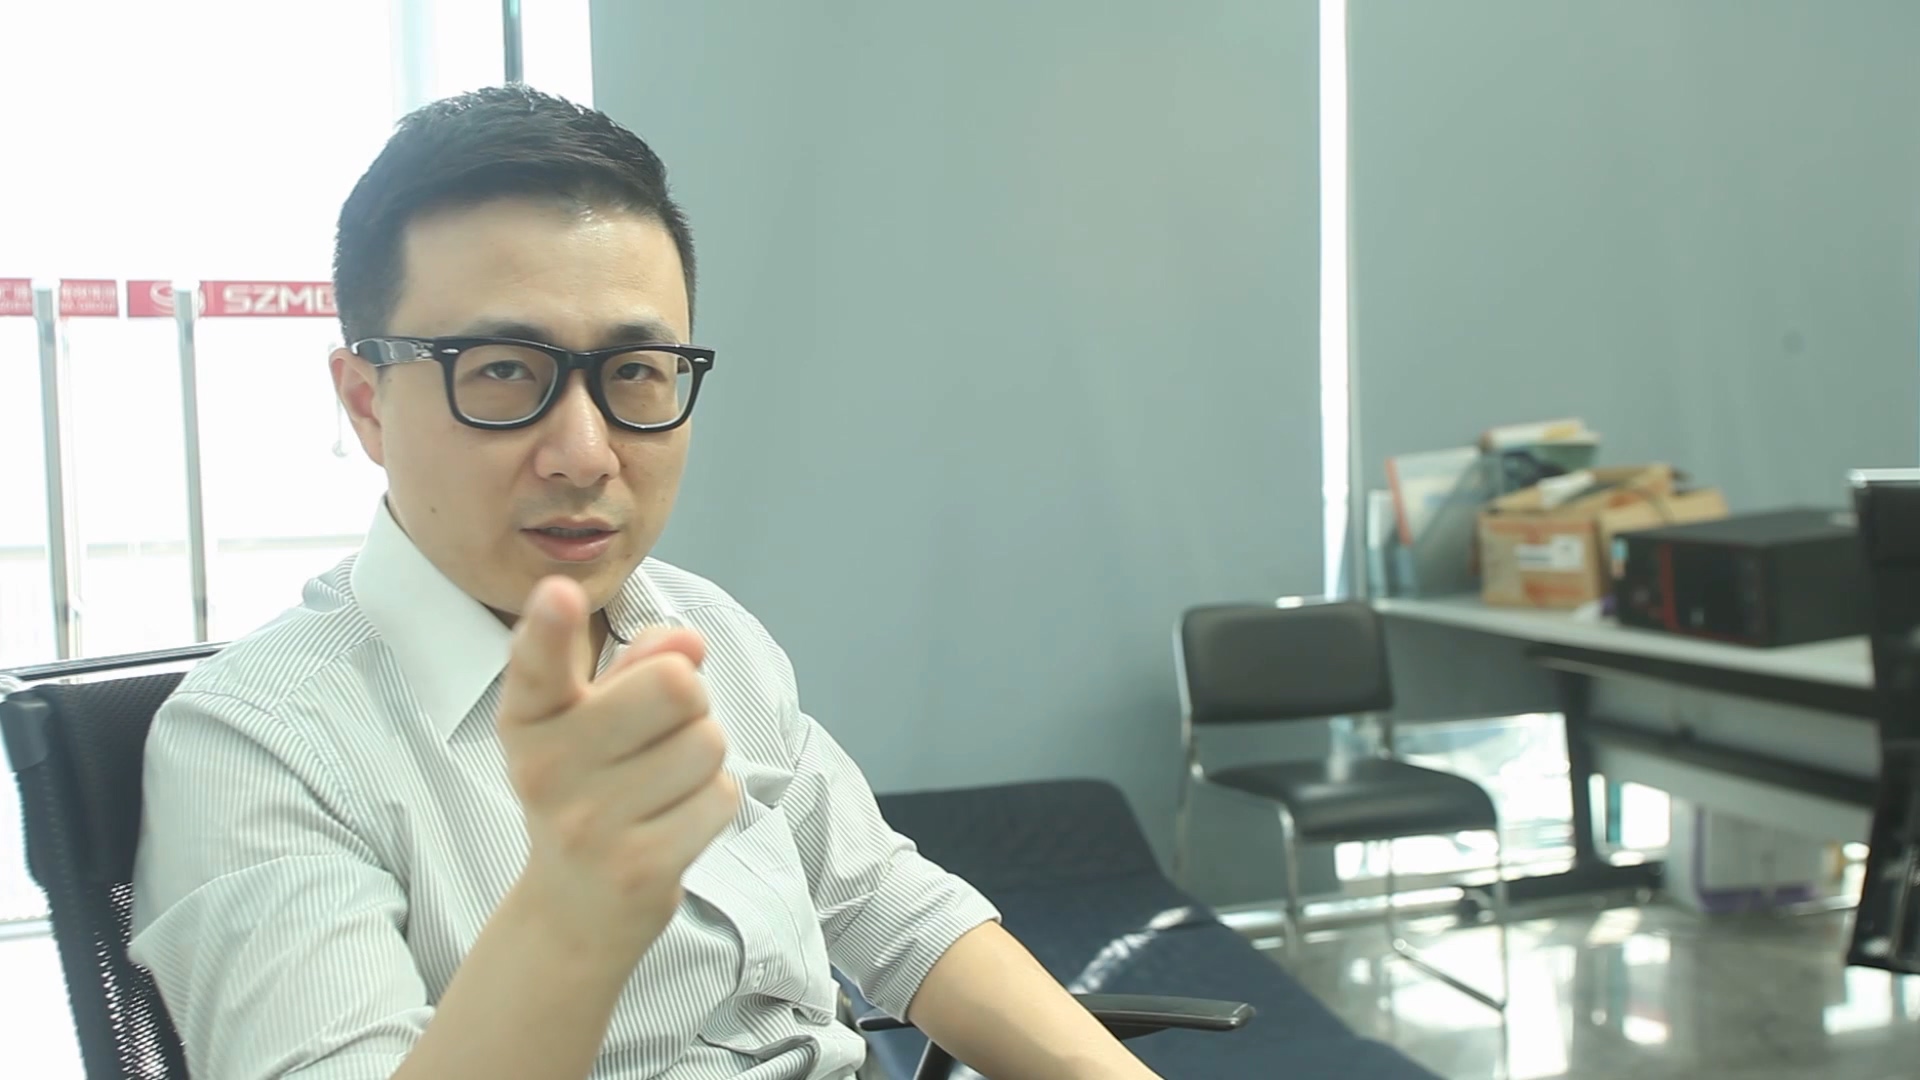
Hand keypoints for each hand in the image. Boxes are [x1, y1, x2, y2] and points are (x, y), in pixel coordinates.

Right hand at [497, 575, 738, 958]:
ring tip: (660, 787)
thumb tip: (688, 642)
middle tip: (656, 738)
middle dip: (689, 700)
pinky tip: (670, 825)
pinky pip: (721, 796)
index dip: (550, 628)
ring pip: (708, 742)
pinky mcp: (638, 868)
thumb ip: (641, 664)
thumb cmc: (594, 788)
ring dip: (702, 758)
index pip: (537, 665)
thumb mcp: (598, 719)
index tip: (559, 596)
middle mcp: (547, 769)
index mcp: (530, 720)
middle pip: (675, 685)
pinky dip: (710, 804)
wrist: (573, 910)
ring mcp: (590, 824)